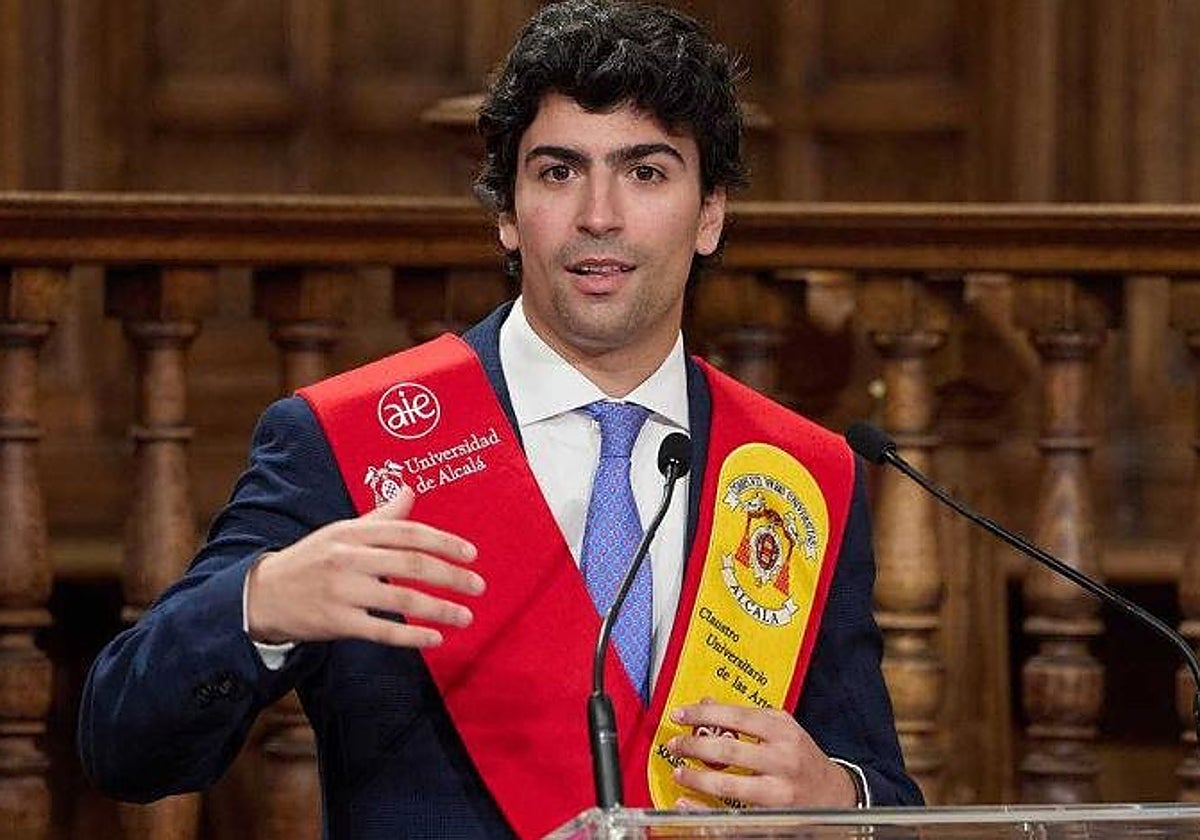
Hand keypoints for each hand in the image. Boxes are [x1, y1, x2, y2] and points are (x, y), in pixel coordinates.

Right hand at [246, 485, 483, 647]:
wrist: (263, 594)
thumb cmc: (311, 559)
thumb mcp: (342, 532)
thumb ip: (380, 517)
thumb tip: (410, 491)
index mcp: (353, 532)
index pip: (407, 532)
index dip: (443, 541)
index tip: (471, 554)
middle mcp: (349, 558)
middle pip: (411, 563)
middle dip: (450, 575)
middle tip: (478, 586)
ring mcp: (342, 591)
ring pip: (401, 598)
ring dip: (439, 608)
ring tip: (466, 615)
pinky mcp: (336, 622)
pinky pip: (381, 630)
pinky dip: (412, 636)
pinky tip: (436, 638)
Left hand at [666, 700, 856, 808]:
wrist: (837, 795)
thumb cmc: (804, 759)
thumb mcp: (782, 728)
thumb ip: (747, 716)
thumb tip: (707, 703)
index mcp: (784, 731)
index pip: (737, 717)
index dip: (704, 714)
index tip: (680, 714)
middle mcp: (783, 760)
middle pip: (729, 750)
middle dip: (694, 746)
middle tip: (675, 745)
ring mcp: (780, 791)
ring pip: (729, 785)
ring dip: (697, 778)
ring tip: (680, 772)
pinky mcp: (774, 816)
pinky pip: (733, 814)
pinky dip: (706, 809)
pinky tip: (688, 802)